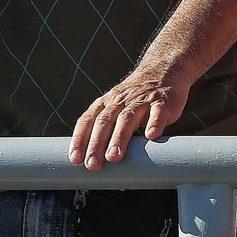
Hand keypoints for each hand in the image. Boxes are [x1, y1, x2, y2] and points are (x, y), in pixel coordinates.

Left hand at [69, 64, 192, 170]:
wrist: (162, 72)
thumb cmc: (134, 98)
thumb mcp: (115, 108)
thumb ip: (105, 128)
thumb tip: (92, 155)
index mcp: (105, 104)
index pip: (87, 120)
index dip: (80, 139)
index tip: (75, 159)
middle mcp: (119, 101)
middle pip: (104, 122)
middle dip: (96, 144)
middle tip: (92, 165)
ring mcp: (141, 101)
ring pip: (127, 119)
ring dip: (119, 138)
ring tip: (114, 157)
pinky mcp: (162, 103)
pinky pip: (157, 112)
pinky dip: (154, 123)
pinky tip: (151, 135)